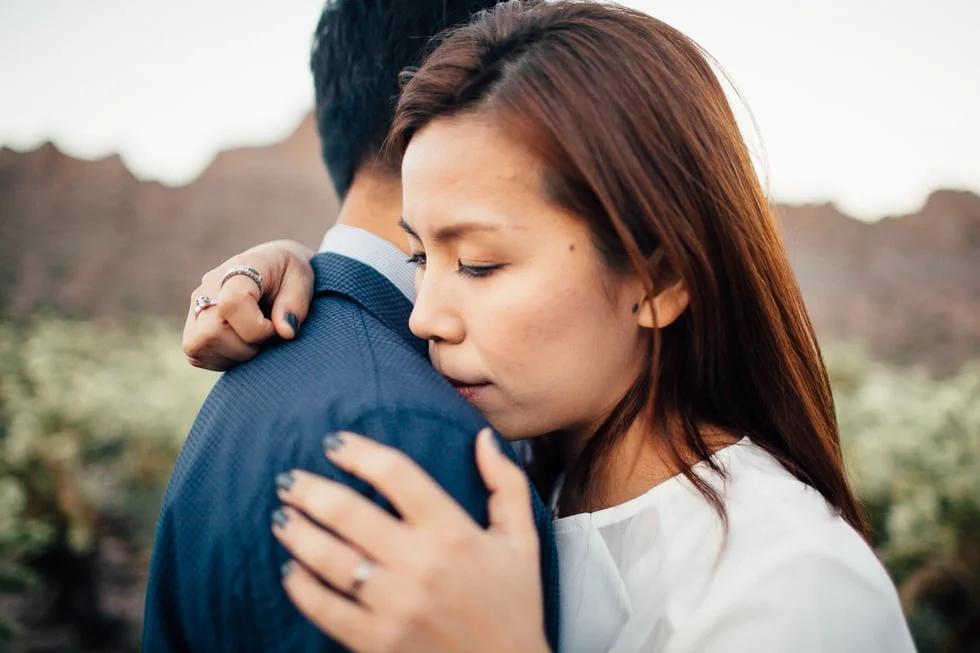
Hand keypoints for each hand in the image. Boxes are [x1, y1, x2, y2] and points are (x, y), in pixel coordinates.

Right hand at [183, 240, 314, 370]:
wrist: (271, 268)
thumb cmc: (288, 273)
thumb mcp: (302, 280)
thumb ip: (295, 304)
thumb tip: (286, 332)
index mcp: (239, 268)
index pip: (232, 303)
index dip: (257, 327)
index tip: (274, 327)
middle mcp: (209, 286)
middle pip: (211, 331)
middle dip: (246, 346)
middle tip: (267, 336)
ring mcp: (195, 306)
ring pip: (199, 345)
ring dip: (235, 354)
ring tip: (255, 339)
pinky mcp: (191, 326)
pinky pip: (197, 355)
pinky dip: (223, 359)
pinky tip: (241, 344)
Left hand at [272, 429, 549, 652]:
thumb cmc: (514, 605)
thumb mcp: (522, 540)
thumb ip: (507, 484)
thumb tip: (483, 439)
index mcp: (454, 533)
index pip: (397, 475)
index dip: (359, 451)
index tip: (335, 443)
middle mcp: (421, 564)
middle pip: (349, 512)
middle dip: (310, 489)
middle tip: (290, 480)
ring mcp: (394, 605)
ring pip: (328, 557)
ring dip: (297, 531)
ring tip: (282, 516)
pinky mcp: (375, 642)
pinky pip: (323, 607)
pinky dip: (299, 585)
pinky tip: (291, 568)